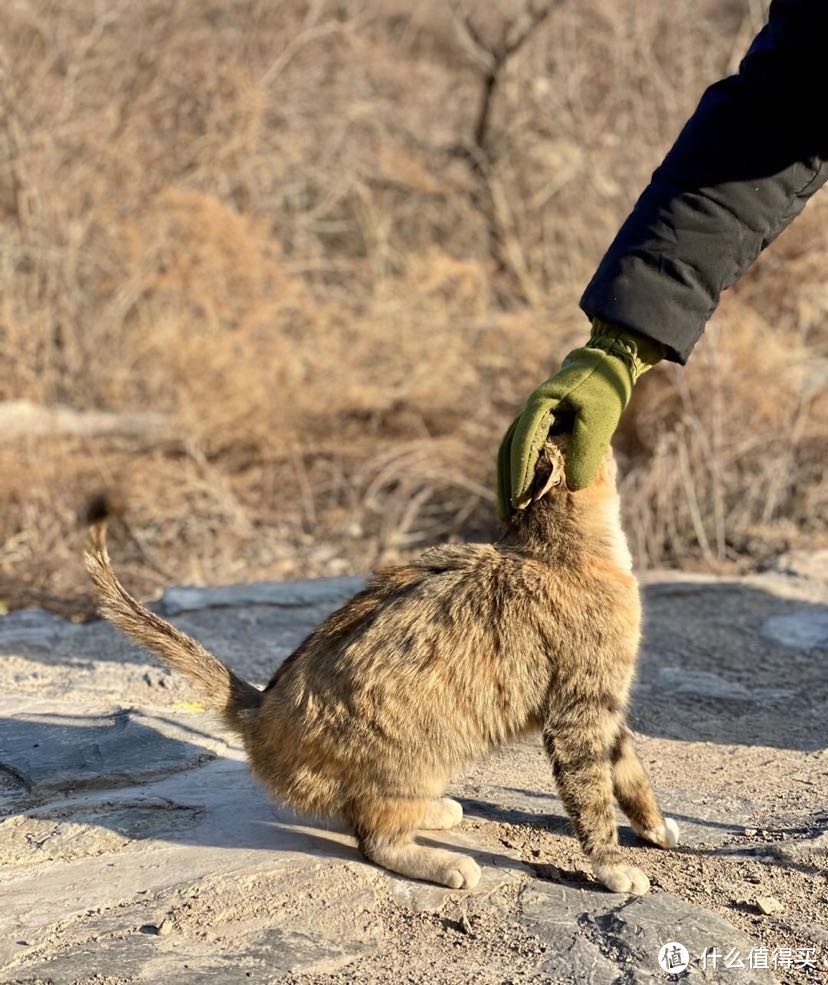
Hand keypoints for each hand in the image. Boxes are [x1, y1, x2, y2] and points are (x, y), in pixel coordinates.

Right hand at [496, 321, 663, 520]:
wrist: (607, 365)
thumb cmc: (604, 392)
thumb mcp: (599, 422)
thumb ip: (587, 451)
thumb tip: (574, 489)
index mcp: (538, 408)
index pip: (521, 446)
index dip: (518, 475)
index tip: (518, 502)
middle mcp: (530, 414)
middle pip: (508, 452)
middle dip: (506, 484)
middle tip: (506, 516)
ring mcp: (534, 419)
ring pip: (512, 453)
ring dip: (509, 481)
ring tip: (509, 511)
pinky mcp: (542, 426)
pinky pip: (524, 451)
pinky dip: (521, 472)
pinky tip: (524, 492)